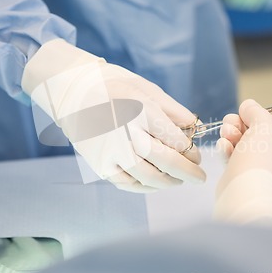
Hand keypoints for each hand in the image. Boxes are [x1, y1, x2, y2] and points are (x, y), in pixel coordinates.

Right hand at [23, 39, 205, 192]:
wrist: (71, 92)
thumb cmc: (113, 86)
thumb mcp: (145, 88)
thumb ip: (173, 110)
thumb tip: (196, 128)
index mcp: (139, 110)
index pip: (175, 140)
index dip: (191, 152)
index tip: (196, 155)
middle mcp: (125, 133)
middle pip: (165, 161)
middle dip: (187, 173)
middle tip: (200, 178)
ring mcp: (110, 151)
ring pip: (148, 177)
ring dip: (169, 183)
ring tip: (178, 181)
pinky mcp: (98, 164)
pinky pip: (127, 183)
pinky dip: (146, 187)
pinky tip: (156, 183)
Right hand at [216, 99, 271, 201]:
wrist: (244, 194)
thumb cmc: (262, 158)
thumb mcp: (262, 125)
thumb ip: (255, 112)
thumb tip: (248, 105)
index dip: (265, 117)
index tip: (247, 112)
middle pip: (265, 139)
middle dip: (244, 126)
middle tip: (230, 120)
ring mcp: (269, 180)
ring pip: (251, 151)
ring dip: (235, 137)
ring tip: (225, 131)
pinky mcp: (250, 186)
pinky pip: (242, 164)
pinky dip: (232, 153)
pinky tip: (223, 146)